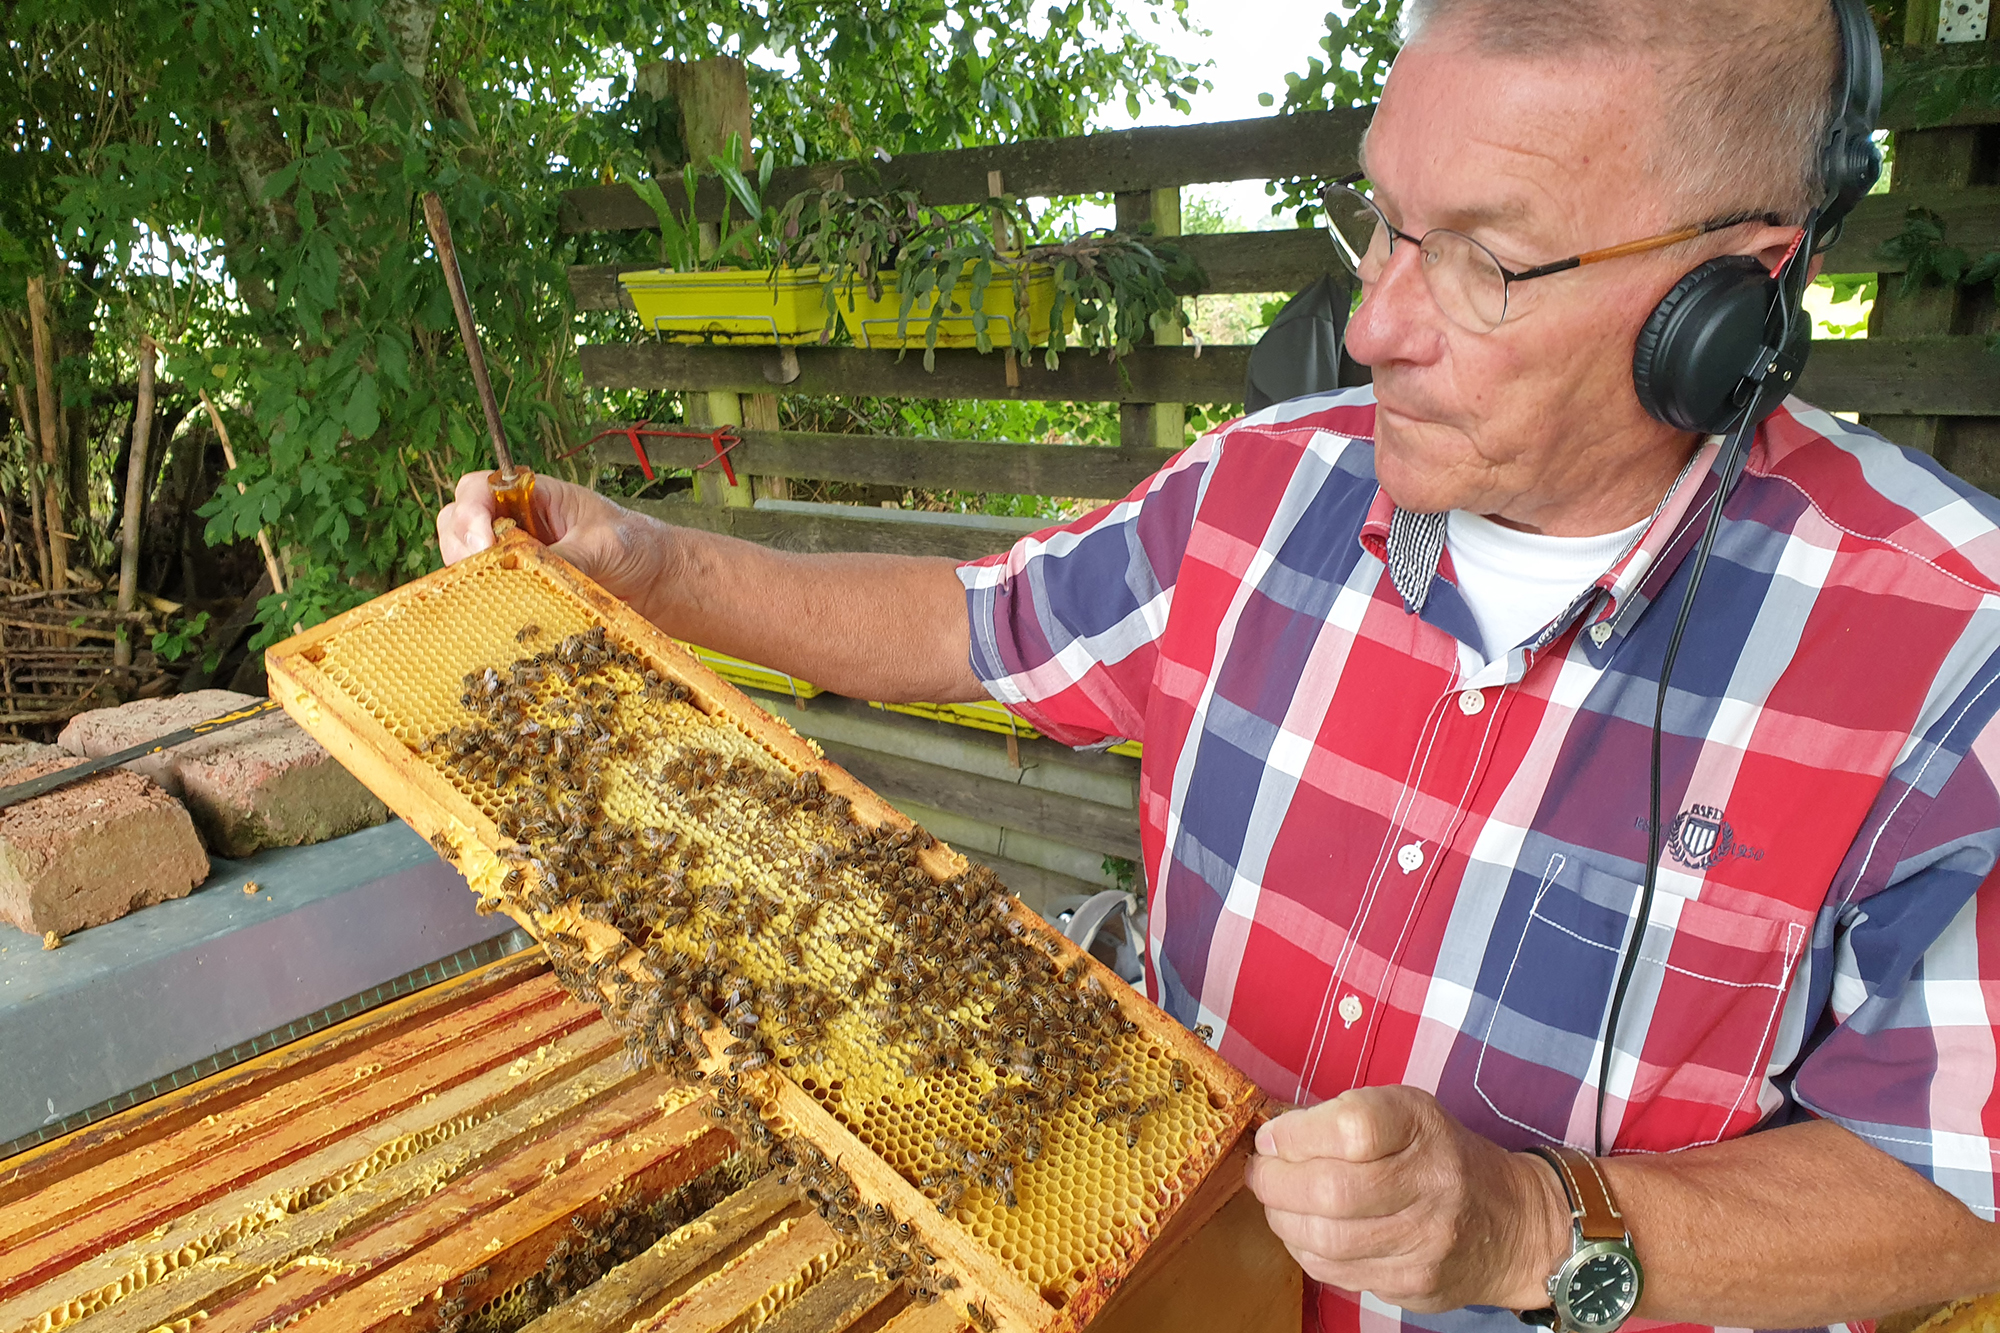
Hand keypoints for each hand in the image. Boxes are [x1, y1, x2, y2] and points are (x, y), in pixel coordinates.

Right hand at [436, 471, 672, 610]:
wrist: (659, 582)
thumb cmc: (637, 546)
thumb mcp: (603, 547)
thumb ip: (564, 556)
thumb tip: (525, 572)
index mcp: (534, 496)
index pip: (480, 489)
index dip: (471, 510)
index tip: (483, 540)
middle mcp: (516, 523)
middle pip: (458, 521)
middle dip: (460, 543)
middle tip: (481, 569)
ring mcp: (514, 557)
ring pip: (465, 559)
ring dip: (468, 574)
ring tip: (490, 591)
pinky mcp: (520, 590)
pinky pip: (487, 592)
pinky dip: (483, 601)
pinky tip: (496, 612)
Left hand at [1244, 1085, 1568, 1313]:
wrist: (1515, 1223)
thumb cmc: (1443, 1156)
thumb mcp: (1407, 1112)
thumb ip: (1344, 1118)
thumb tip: (1275, 1138)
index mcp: (1423, 1127)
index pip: (1351, 1128)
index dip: (1296, 1134)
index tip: (1273, 1135)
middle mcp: (1431, 1184)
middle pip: (1330, 1190)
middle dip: (1275, 1181)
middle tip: (1261, 1172)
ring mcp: (1425, 1242)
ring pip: (1326, 1239)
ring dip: (1282, 1219)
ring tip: (1278, 1203)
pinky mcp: (1414, 1285)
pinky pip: (1336, 1273)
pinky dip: (1305, 1250)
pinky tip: (1305, 1232)